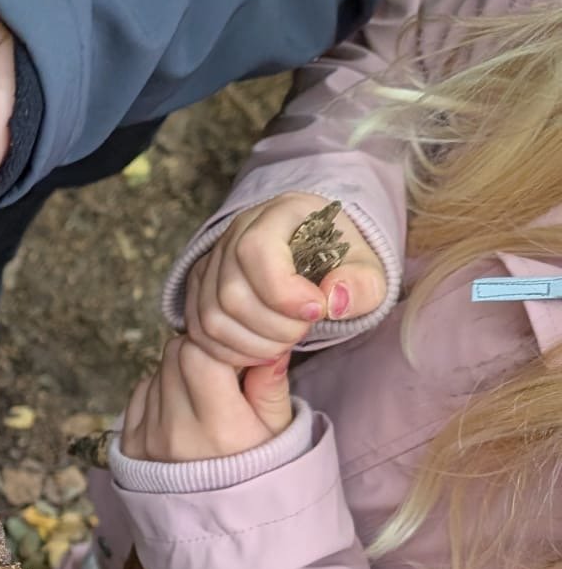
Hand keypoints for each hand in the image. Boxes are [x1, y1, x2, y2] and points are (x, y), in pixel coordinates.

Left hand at [120, 333, 291, 462]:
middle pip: (175, 354)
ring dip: (179, 372)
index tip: (234, 358)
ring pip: (157, 370)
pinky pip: (140, 392)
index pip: (200, 353)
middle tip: (220, 373)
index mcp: (220, 428)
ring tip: (203, 400)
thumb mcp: (279, 430)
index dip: (218, 346)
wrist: (221, 519)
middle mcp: (177, 433)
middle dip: (199, 352)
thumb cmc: (259, 470)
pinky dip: (160, 391)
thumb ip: (271, 385)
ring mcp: (148, 439)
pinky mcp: (130, 444)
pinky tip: (183, 411)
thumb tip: (269, 345)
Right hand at [183, 191, 386, 368]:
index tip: (316, 311)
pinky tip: (262, 351)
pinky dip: (231, 353)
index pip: (256, 251)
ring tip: (286, 344)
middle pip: (231, 294)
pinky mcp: (201, 291)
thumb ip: (361, 285)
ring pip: (212, 318)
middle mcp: (234, 234)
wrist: (319, 256)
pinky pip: (200, 333)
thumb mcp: (368, 270)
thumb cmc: (342, 262)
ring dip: (253, 345)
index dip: (283, 293)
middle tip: (304, 331)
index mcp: (277, 215)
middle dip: (273, 328)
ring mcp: (212, 263)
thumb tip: (333, 301)